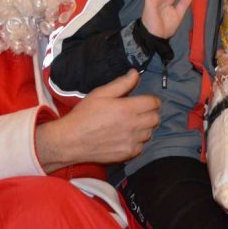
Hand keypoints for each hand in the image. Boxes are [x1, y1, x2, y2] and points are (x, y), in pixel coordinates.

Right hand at [36, 70, 160, 171]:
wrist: (72, 140)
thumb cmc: (84, 115)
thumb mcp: (100, 93)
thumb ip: (121, 84)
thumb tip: (135, 73)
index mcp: (127, 108)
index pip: (153, 103)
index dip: (152, 100)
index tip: (145, 100)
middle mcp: (133, 126)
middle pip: (155, 118)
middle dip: (150, 113)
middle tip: (139, 112)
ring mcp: (131, 142)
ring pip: (149, 133)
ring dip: (144, 127)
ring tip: (131, 124)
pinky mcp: (127, 154)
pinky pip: (141, 147)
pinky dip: (137, 141)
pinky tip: (125, 137)